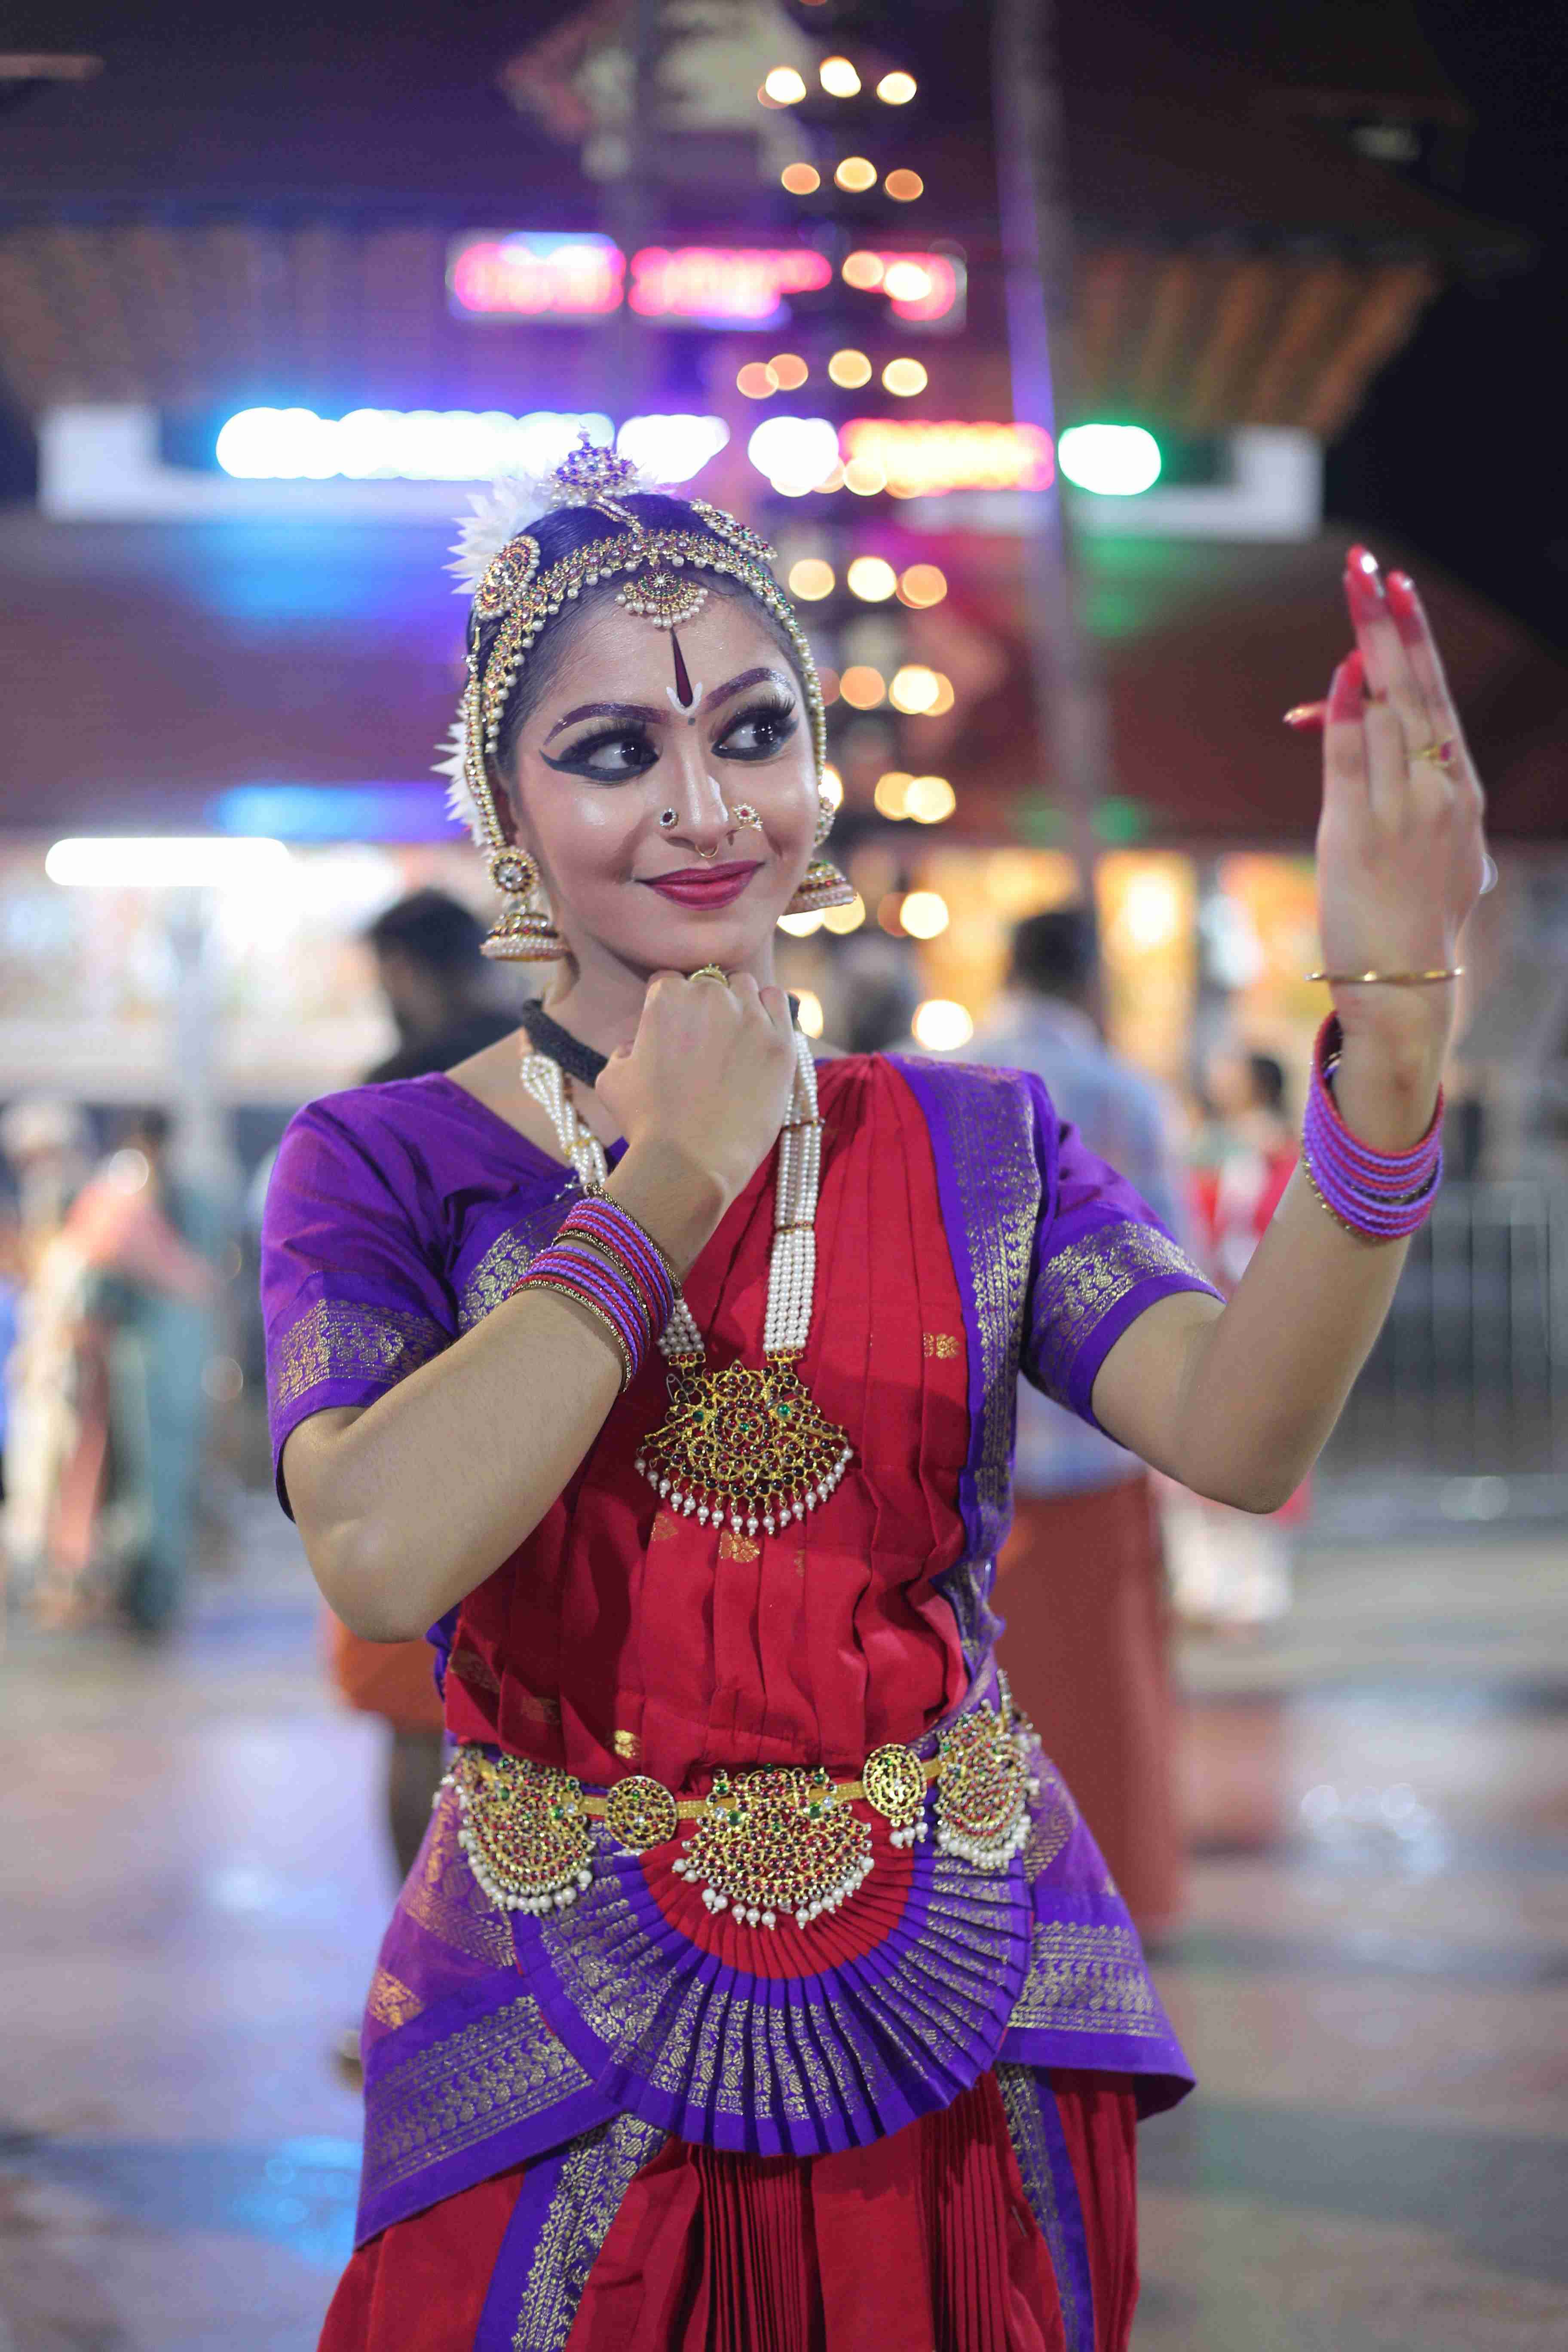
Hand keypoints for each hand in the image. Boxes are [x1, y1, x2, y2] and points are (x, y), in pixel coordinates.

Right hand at [596, 969, 797, 1213]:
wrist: (691, 1162)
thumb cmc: (646, 1124)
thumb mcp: (613, 1080)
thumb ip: (623, 1050)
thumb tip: (637, 1045)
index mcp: (666, 998)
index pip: (668, 981)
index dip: (668, 1006)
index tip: (674, 1031)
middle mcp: (710, 996)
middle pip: (709, 983)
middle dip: (704, 1007)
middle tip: (704, 1044)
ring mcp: (749, 1016)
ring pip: (744, 987)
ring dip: (738, 1004)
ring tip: (734, 1039)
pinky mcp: (780, 1040)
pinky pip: (778, 1002)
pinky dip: (770, 1010)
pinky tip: (761, 1035)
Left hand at [1291, 548, 1487, 1131]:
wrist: (1408, 986)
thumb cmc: (1413, 914)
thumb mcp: (1424, 842)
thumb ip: (1392, 780)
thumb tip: (1351, 716)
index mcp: (1461, 789)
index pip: (1435, 697)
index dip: (1414, 640)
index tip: (1397, 588)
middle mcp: (1440, 790)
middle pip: (1416, 688)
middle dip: (1391, 624)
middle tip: (1373, 567)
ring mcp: (1404, 811)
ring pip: (1388, 712)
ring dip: (1368, 649)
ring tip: (1358, 592)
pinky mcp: (1361, 835)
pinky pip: (1353, 761)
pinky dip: (1344, 717)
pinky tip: (1337, 677)